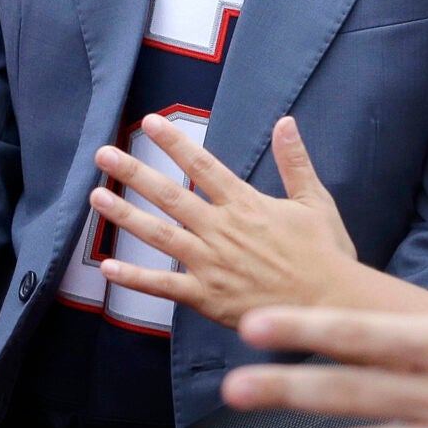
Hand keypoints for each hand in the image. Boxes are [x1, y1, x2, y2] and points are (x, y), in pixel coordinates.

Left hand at [91, 114, 361, 326]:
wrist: (331, 306)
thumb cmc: (327, 254)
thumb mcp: (315, 201)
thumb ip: (295, 161)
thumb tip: (286, 122)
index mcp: (246, 205)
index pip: (202, 166)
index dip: (173, 143)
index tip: (150, 123)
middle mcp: (222, 230)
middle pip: (170, 196)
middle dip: (134, 173)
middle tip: (102, 155)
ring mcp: (211, 264)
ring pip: (160, 236)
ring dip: (125, 216)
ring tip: (96, 197)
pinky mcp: (208, 298)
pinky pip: (164, 286)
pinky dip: (135, 278)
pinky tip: (107, 267)